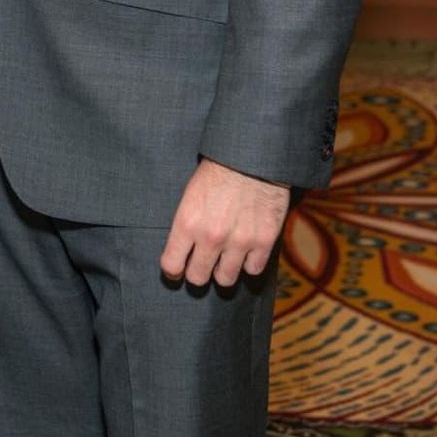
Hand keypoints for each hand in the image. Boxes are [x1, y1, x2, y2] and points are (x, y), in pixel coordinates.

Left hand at [160, 158, 289, 288]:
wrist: (252, 156)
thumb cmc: (218, 171)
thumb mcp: (190, 194)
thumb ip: (186, 225)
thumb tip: (181, 251)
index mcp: (188, 222)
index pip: (171, 265)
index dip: (173, 270)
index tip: (177, 269)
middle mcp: (211, 237)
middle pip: (197, 278)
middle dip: (197, 272)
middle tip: (202, 264)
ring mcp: (239, 241)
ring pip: (225, 280)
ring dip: (224, 270)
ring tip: (225, 258)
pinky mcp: (264, 241)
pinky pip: (253, 270)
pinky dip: (249, 263)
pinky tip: (246, 250)